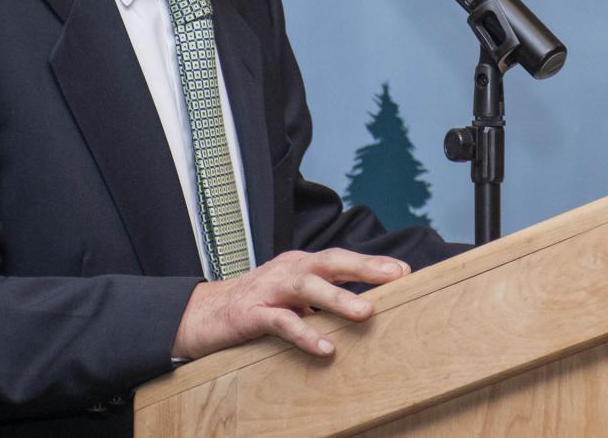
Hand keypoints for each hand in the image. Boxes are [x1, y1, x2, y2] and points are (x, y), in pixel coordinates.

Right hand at [171, 249, 411, 359]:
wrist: (201, 314)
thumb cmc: (256, 306)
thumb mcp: (292, 298)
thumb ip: (322, 301)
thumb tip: (366, 311)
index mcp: (301, 265)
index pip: (341, 258)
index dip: (372, 263)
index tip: (406, 271)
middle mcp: (288, 271)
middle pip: (330, 262)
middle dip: (364, 267)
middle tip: (396, 276)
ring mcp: (269, 290)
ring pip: (307, 287)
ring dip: (338, 298)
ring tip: (366, 313)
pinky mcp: (251, 314)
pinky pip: (281, 322)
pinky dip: (304, 334)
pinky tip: (325, 349)